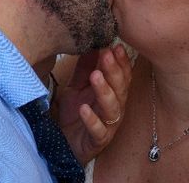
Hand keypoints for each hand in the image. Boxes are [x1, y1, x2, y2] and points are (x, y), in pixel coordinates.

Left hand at [57, 44, 130, 164]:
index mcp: (114, 93)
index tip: (116, 46)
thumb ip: (85, 67)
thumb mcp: (77, 86)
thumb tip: (91, 44)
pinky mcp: (98, 140)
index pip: (123, 75)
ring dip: (105, 91)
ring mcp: (109, 125)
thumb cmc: (76, 112)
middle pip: (120, 88)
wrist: (65, 143)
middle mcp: (116, 108)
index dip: (122, 61)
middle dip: (114, 71)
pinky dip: (92, 120)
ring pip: (112, 107)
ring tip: (95, 76)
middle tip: (106, 55)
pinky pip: (98, 130)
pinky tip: (83, 109)